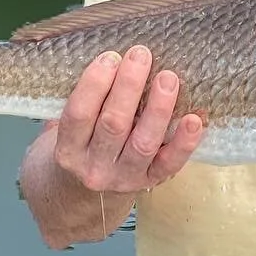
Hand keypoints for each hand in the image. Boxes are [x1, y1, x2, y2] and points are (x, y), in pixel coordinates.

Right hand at [42, 44, 202, 193]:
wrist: (78, 201)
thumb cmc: (77, 148)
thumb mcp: (61, 130)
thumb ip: (80, 101)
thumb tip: (108, 58)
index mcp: (68, 150)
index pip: (79, 115)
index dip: (94, 84)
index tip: (110, 56)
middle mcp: (94, 167)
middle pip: (113, 125)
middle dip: (128, 86)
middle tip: (141, 55)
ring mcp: (124, 178)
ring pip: (143, 142)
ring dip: (158, 108)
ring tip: (168, 78)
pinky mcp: (150, 182)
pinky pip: (169, 163)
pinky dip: (184, 142)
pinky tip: (195, 119)